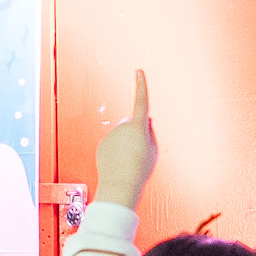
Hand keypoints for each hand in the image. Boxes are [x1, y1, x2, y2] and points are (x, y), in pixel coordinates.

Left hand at [94, 70, 157, 208]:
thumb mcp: (153, 150)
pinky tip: (118, 164)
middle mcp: (123, 126)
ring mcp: (112, 134)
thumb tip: (146, 122)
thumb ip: (150, 133)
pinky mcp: (103, 143)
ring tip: (128, 161)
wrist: (121, 184)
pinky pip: (112, 145)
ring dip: (125, 145)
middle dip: (135, 135)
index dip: (141, 86)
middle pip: (132, 126)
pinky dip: (116, 152)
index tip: (138, 72)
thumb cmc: (140, 168)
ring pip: (121, 137)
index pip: (141, 101)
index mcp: (139, 126)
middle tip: (139, 153)